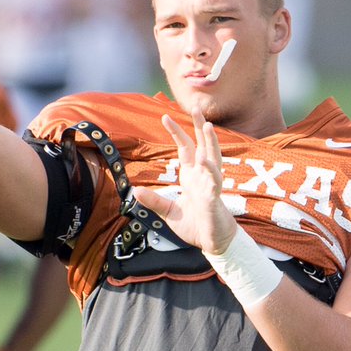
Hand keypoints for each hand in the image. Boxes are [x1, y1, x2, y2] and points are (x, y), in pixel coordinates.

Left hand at [133, 108, 238, 255]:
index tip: (165, 116)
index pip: (185, 148)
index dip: (176, 133)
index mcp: (193, 176)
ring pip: (213, 158)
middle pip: (202, 146)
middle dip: (199, 127)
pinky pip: (214, 182)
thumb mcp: (169, 213)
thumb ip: (154, 201)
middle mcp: (203, 176)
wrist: (213, 243)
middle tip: (196, 107)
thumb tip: (135, 192)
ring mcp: (211, 186)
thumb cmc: (195, 226)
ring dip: (210, 142)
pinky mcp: (215, 199)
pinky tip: (205, 161)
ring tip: (206, 125)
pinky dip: (210, 171)